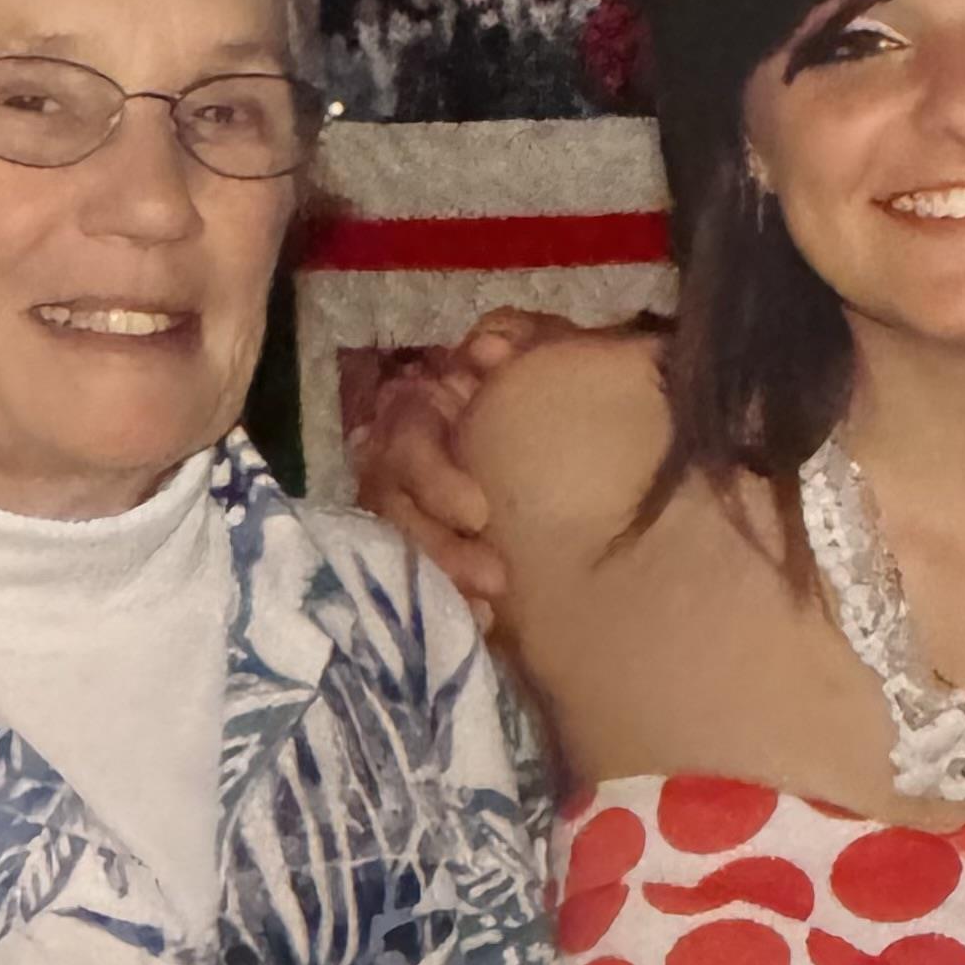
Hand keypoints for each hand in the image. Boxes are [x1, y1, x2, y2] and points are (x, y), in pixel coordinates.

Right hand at [347, 308, 564, 629]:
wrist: (570, 431)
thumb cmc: (542, 385)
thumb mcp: (538, 352)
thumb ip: (519, 340)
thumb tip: (487, 349)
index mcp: (422, 413)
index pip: (405, 444)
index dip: (434, 480)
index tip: (480, 514)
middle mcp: (398, 464)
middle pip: (394, 510)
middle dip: (440, 548)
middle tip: (496, 577)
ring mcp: (403, 512)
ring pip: (399, 550)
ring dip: (443, 582)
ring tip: (489, 610)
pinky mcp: (416, 554)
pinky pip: (415, 583)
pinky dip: (448, 605)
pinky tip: (484, 624)